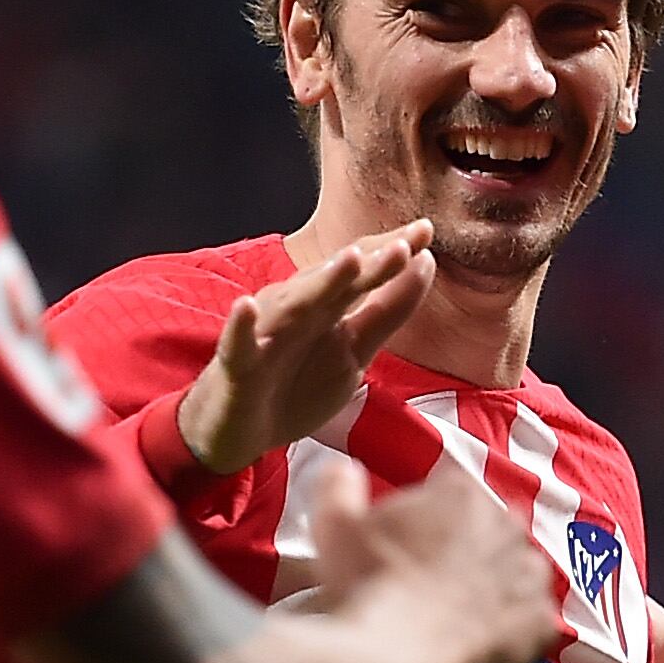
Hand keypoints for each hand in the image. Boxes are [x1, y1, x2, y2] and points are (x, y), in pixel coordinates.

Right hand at [176, 224, 438, 474]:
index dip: (390, 252)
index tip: (427, 230)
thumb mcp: (354, 351)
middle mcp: (296, 311)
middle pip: (333, 283)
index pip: (360, 272)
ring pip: (292, 305)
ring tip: (348, 261)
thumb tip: (424, 263)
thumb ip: (387, 311)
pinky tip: (246, 307)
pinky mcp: (236, 366)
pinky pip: (237, 344)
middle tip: (402, 247)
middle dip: (366, 263)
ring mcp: (265, 335)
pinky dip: (241, 326)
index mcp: (326, 307)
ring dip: (319, 283)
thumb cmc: (294, 386)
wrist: (238, 432)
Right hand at [306, 456, 559, 662]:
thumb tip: (343, 472)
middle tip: (431, 577)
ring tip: (459, 610)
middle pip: (490, 528)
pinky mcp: (539, 623)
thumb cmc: (365, 585)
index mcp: (461, 494)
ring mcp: (529, 576)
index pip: (450, 490)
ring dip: (497, 585)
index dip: (427, 516)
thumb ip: (339, 488)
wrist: (394, 655)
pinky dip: (514, 630)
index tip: (408, 541)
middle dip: (467, 546)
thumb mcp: (335, 525)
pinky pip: (533, 621)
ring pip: (517, 572)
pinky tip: (482, 640)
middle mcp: (506, 526)